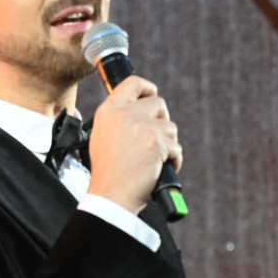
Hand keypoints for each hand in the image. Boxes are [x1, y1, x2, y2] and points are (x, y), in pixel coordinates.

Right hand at [86, 75, 182, 214]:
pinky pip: (176, 147)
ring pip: (170, 127)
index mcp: (108, 111)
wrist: (111, 195)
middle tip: (156, 138)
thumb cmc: (108, 172)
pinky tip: (161, 169)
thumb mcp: (102, 136)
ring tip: (155, 159)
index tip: (152, 96)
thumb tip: (138, 110)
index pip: (133, 83)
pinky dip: (173, 160)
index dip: (147, 88)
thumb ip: (117, 119)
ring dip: (168, 143)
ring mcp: (142, 127)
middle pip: (158, 103)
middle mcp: (124, 114)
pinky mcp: (157, 142)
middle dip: (162, 120)